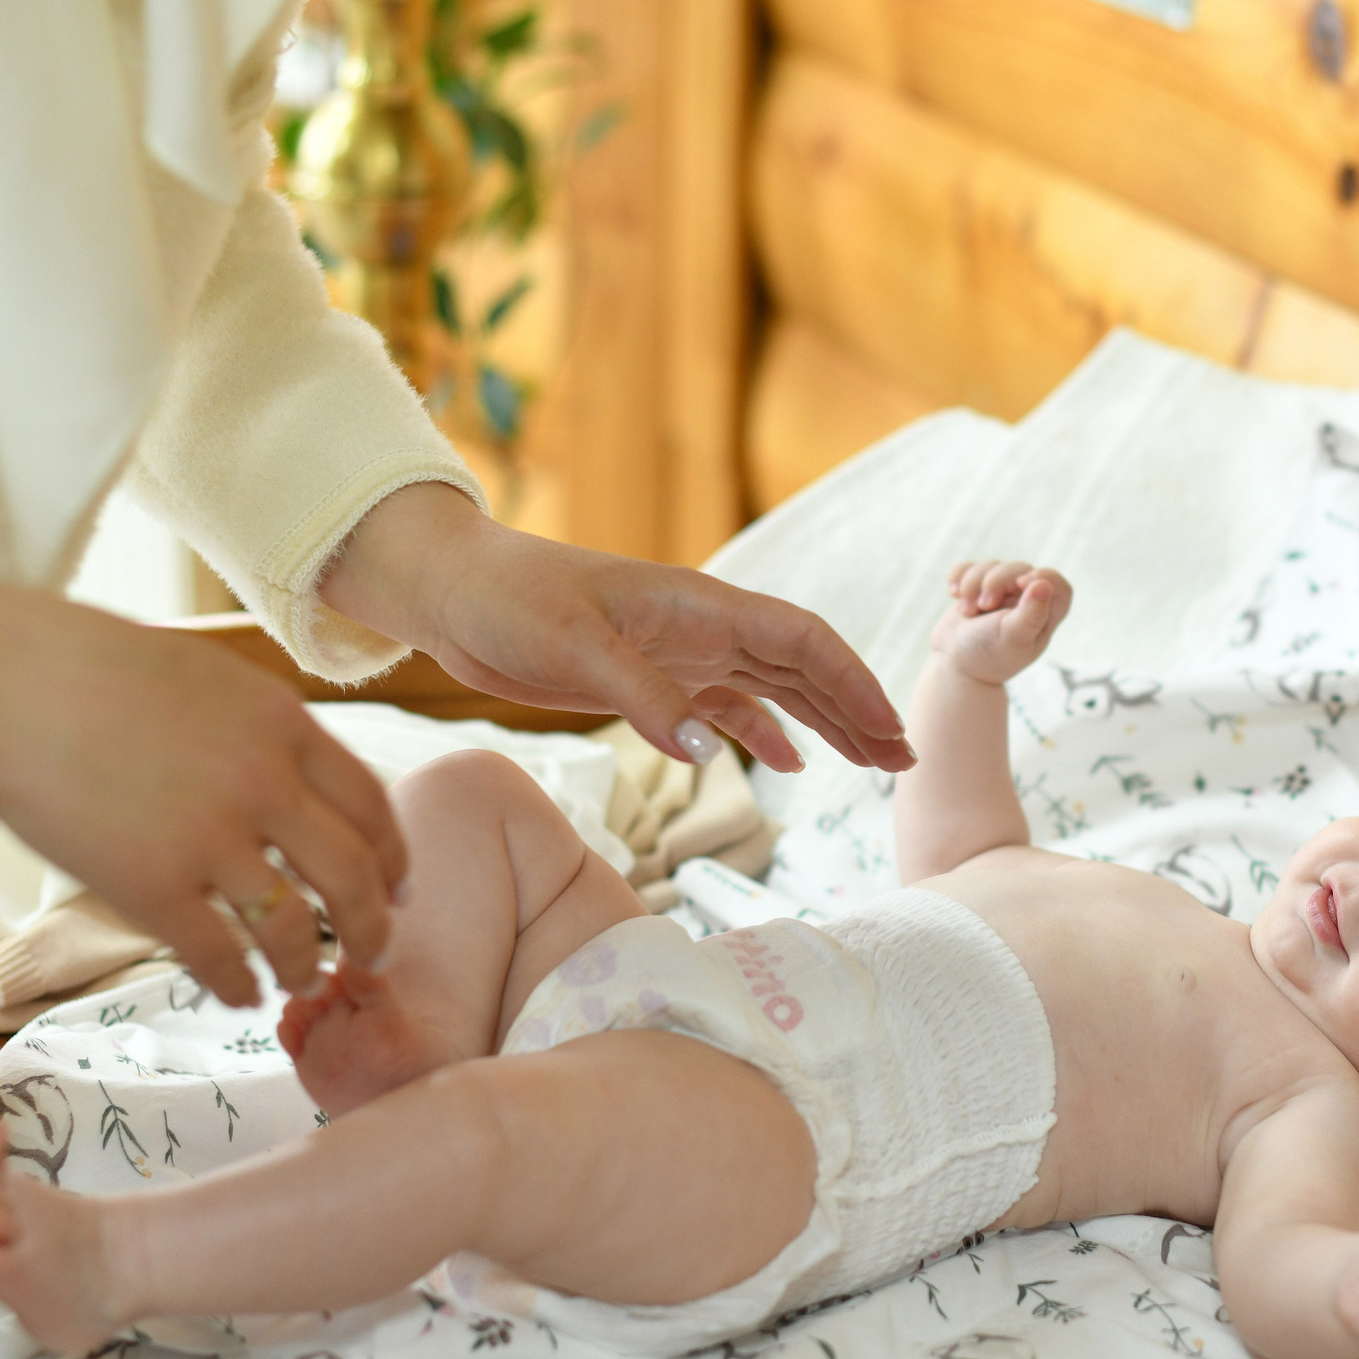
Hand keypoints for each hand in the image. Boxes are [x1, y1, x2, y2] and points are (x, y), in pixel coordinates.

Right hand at [0, 576, 404, 1004]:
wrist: (7, 684)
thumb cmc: (92, 671)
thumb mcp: (211, 679)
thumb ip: (263, 731)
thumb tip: (297, 780)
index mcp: (285, 726)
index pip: (370, 804)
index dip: (393, 856)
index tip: (400, 887)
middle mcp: (264, 784)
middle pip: (351, 874)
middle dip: (372, 925)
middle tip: (374, 954)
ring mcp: (211, 838)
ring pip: (291, 926)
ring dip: (304, 963)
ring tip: (303, 980)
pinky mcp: (152, 887)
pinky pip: (218, 954)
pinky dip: (238, 985)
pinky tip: (241, 995)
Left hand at [319, 485, 911, 773]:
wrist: (454, 592)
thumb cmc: (510, 601)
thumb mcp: (573, 647)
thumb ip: (643, 697)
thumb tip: (707, 749)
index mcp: (699, 605)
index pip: (802, 640)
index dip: (854, 683)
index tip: (891, 730)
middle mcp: (702, 626)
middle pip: (804, 667)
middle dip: (858, 710)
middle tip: (904, 762)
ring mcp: (679, 652)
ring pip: (775, 688)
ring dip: (824, 724)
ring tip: (872, 766)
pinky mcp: (650, 677)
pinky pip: (726, 705)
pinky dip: (762, 732)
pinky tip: (786, 765)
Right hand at [929, 561, 1071, 684]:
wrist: (955, 668)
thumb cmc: (988, 657)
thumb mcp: (1012, 639)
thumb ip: (1030, 615)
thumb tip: (1044, 585)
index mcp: (1044, 616)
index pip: (1058, 586)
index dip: (1044, 576)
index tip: (1022, 583)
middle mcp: (1025, 601)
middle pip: (1019, 569)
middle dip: (996, 581)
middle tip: (984, 605)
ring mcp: (1000, 593)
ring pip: (991, 566)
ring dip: (973, 584)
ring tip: (967, 611)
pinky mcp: (976, 589)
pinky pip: (969, 567)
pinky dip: (959, 576)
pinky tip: (954, 594)